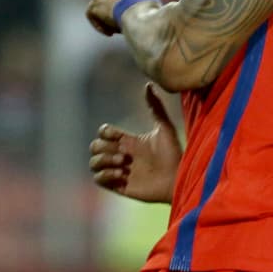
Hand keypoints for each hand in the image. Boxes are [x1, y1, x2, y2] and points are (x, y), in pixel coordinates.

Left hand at [86, 0, 158, 35]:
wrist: (138, 12)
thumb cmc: (154, 13)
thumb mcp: (160, 7)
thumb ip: (154, 7)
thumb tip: (163, 17)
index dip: (132, 3)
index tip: (135, 15)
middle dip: (118, 9)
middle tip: (124, 23)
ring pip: (103, 4)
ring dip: (109, 18)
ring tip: (116, 30)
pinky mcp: (96, 3)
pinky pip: (92, 13)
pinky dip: (99, 25)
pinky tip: (109, 33)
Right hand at [89, 84, 181, 202]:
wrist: (179, 179)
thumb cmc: (174, 155)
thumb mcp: (165, 128)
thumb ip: (155, 107)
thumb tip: (148, 84)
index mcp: (128, 141)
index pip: (104, 133)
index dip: (106, 132)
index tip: (119, 135)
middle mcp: (121, 155)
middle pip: (95, 147)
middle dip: (103, 148)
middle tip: (124, 154)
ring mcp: (119, 171)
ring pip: (93, 163)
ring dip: (103, 161)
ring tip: (122, 164)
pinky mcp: (120, 186)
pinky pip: (98, 179)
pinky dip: (105, 175)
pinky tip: (121, 175)